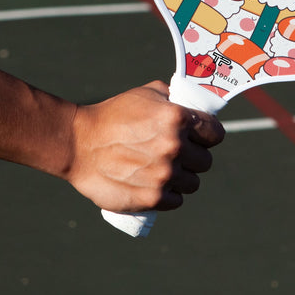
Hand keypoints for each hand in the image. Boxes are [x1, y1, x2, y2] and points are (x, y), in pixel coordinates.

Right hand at [66, 81, 224, 212]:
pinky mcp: (152, 198)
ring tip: (163, 171)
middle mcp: (175, 147)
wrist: (78, 144)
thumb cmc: (112, 115)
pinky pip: (176, 200)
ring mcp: (164, 174)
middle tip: (176, 155)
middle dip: (194, 157)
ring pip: (193, 183)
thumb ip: (174, 99)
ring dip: (182, 178)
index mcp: (177, 118)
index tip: (200, 138)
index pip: (216, 134)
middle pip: (205, 161)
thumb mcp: (146, 94)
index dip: (208, 135)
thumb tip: (195, 106)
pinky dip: (168, 195)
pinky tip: (156, 185)